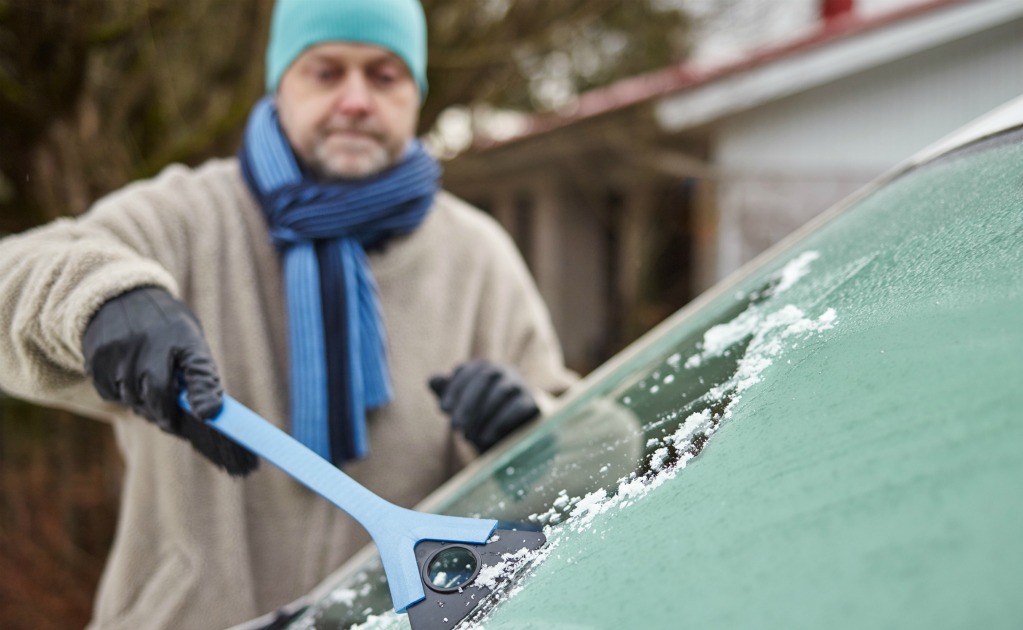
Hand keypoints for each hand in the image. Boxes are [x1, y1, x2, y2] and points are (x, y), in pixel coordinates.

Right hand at [82, 287, 257, 475]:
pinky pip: (109, 393)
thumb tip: (206, 412)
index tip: (205, 415)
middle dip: (165, 416)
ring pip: (131, 398)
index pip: (199, 368)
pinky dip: (119, 394)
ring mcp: (121, 350)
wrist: (121, 295)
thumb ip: (198, 373)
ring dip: (141, 405)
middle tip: (169, 422)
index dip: (204, 393)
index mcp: (184, 336)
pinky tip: (126, 379)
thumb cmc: (165, 328)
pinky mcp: (97, 357)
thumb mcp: (189, 339)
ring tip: (147, 394)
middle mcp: (151, 341)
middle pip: (158, 395)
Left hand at [429, 360, 539, 451]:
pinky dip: (500, 421)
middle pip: (485, 377)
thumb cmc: (479, 415)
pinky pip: (518, 407)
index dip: (454, 389)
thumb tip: (433, 379)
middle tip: (456, 426)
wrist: (509, 435)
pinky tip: (487, 437)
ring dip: (483, 414)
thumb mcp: (460, 405)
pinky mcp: (532, 403)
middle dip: (468, 402)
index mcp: (482, 368)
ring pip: (501, 391)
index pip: (466, 371)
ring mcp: (519, 385)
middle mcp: (502, 371)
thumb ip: (446, 392)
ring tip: (469, 436)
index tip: (443, 410)